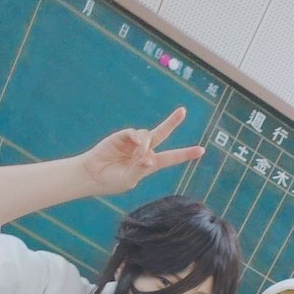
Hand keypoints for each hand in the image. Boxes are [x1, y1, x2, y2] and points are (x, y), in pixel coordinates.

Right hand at [80, 107, 203, 195]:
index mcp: (150, 164)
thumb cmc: (111, 181)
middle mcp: (144, 151)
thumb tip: (149, 157)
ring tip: (137, 155)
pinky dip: (137, 137)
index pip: (171, 158)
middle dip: (172, 122)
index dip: (185, 154)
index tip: (201, 150)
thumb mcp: (128, 180)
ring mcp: (133, 142)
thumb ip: (140, 169)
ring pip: (148, 135)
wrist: (92, 175)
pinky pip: (134, 133)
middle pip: (162, 134)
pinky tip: (136, 143)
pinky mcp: (122, 136)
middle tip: (183, 111)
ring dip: (146, 144)